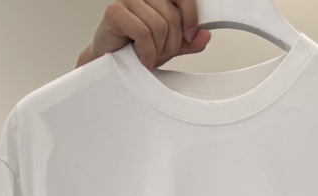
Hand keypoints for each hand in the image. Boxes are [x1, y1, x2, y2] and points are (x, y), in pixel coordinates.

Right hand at [76, 0, 211, 69]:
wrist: (111, 63)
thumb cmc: (137, 50)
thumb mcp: (169, 46)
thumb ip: (187, 41)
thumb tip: (206, 35)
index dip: (191, 16)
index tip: (190, 36)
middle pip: (172, 16)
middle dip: (172, 42)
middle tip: (161, 55)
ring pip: (159, 25)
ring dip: (158, 49)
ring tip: (150, 57)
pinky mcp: (114, 11)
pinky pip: (143, 32)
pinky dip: (147, 52)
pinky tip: (143, 59)